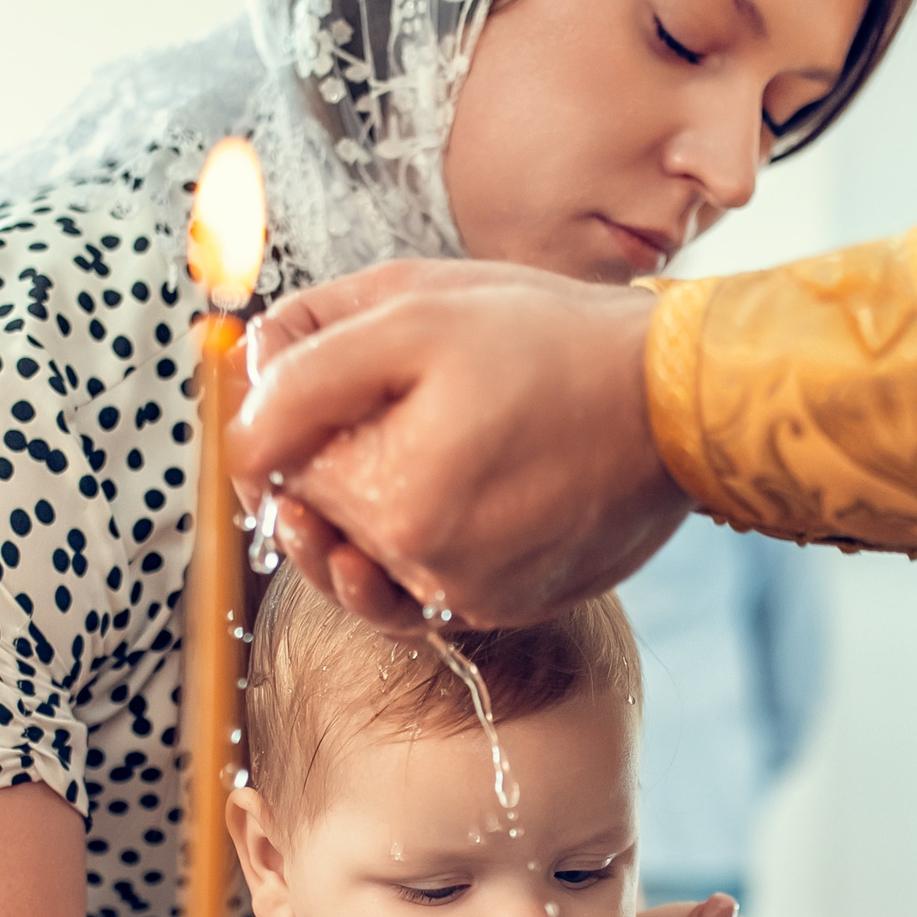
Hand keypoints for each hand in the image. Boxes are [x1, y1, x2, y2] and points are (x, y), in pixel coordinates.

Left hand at [229, 259, 693, 629]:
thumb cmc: (550, 340)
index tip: (285, 377)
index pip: (272, 470)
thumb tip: (241, 380)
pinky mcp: (509, 606)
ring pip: (368, 565)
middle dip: (305, 473)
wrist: (675, 400)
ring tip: (372, 459)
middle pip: (316, 529)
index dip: (266, 419)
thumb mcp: (412, 310)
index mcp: (383, 496)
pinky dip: (411, 549)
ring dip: (352, 517)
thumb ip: (305, 353)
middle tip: (328, 411)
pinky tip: (422, 500)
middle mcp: (420, 567)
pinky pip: (426, 587)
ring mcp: (468, 596)